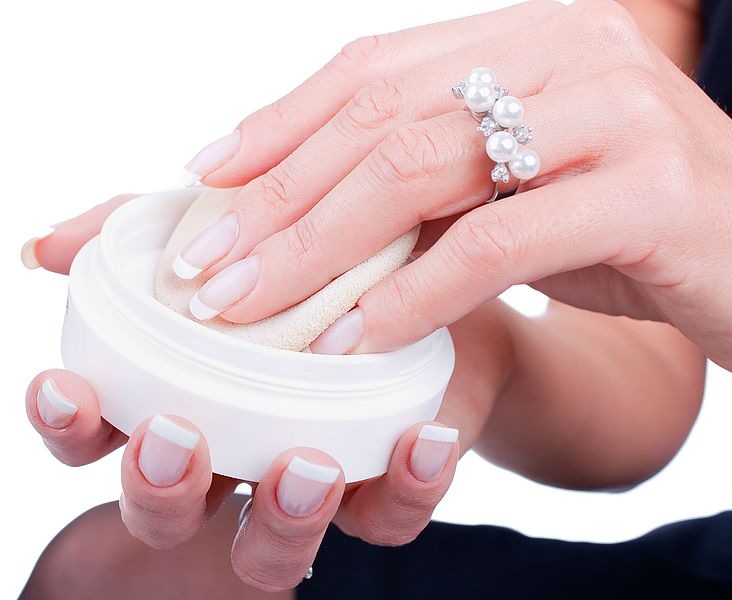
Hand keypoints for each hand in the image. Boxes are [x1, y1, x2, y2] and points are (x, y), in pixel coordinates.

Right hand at [23, 198, 509, 591]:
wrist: (431, 272)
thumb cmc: (318, 254)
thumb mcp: (239, 225)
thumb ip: (143, 233)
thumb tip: (47, 248)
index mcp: (186, 394)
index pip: (101, 434)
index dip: (71, 424)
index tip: (64, 385)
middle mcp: (238, 450)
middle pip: (169, 513)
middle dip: (161, 490)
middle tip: (178, 434)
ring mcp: (310, 474)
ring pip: (271, 549)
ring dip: (279, 519)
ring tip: (304, 465)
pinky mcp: (387, 482)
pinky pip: (388, 516)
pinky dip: (405, 489)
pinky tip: (422, 440)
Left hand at [171, 0, 731, 379]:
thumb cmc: (644, 235)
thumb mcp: (529, 197)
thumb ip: (445, 191)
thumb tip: (316, 226)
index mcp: (533, 39)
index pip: (375, 70)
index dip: (279, 123)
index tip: (206, 180)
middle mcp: (572, 51)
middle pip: (385, 116)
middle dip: (279, 197)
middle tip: (207, 267)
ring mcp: (615, 110)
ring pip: (428, 167)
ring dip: (322, 248)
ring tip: (252, 307)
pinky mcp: (650, 187)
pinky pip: (498, 241)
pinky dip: (416, 295)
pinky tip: (357, 341)